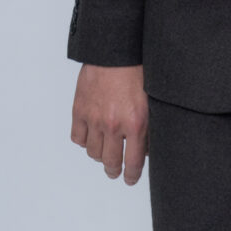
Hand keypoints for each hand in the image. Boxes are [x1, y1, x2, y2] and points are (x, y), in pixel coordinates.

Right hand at [70, 64, 149, 185]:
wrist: (115, 51)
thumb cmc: (138, 71)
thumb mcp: (153, 101)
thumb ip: (150, 126)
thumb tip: (146, 148)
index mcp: (136, 123)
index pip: (133, 162)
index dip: (131, 175)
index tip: (130, 179)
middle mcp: (113, 125)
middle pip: (110, 162)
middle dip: (114, 170)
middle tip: (115, 172)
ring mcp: (94, 118)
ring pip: (93, 152)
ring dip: (99, 156)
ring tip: (104, 153)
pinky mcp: (80, 110)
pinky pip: (78, 138)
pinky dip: (84, 141)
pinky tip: (91, 138)